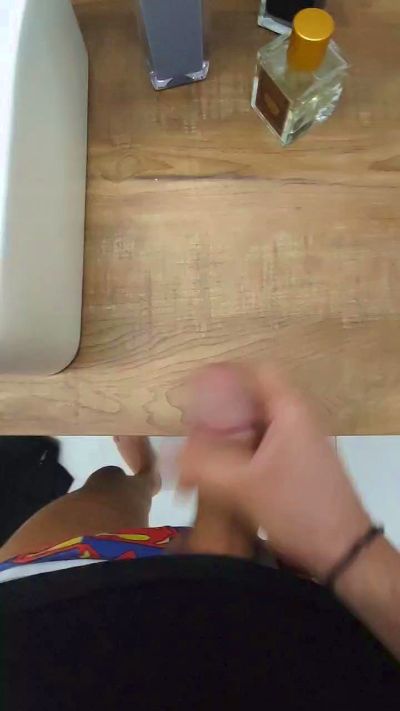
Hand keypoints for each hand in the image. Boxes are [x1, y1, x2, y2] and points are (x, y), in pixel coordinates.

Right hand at [180, 364, 370, 579]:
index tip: (194, 389)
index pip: (255, 372)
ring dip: (226, 438)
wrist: (344, 551)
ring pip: (254, 427)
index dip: (224, 375)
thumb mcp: (244, 488)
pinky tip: (217, 474)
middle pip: (251, 400)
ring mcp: (298, 443)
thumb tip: (172, 454)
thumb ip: (203, 466)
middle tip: (190, 430)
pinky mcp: (296, 464)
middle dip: (218, 413)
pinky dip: (238, 455)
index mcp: (289, 412)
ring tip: (197, 455)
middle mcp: (296, 420)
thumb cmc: (298, 510)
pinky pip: (260, 448)